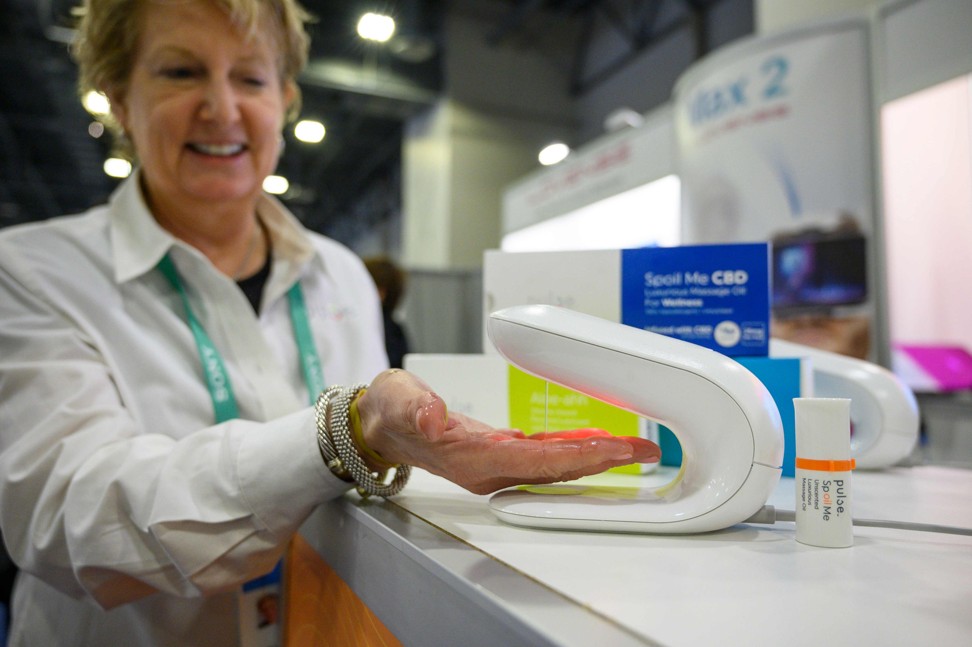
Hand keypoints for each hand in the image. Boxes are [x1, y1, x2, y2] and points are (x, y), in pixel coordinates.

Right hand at [356, 369, 660, 494]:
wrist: (382, 425)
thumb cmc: (392, 412)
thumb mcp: (398, 400)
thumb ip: (417, 408)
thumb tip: (433, 418)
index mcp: (472, 460)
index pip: (533, 461)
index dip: (574, 455)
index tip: (609, 449)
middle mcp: (491, 470)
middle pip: (555, 469)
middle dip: (600, 460)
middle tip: (641, 451)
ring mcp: (498, 466)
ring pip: (555, 466)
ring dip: (595, 457)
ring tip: (632, 448)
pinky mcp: (501, 456)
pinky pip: (546, 456)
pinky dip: (573, 448)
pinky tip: (596, 441)